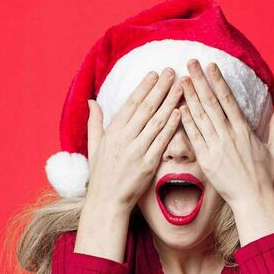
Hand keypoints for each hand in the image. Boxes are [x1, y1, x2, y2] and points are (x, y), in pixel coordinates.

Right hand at [84, 68, 182, 211]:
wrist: (106, 201)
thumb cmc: (101, 174)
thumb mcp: (94, 146)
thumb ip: (95, 122)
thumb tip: (92, 101)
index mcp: (112, 132)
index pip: (130, 104)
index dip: (144, 87)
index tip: (155, 73)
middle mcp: (124, 138)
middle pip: (146, 108)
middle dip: (160, 88)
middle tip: (172, 72)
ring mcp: (136, 151)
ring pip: (156, 121)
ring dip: (170, 102)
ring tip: (181, 87)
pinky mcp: (148, 164)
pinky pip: (162, 141)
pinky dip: (171, 126)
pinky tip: (180, 112)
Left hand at [180, 59, 273, 208]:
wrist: (254, 199)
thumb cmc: (266, 176)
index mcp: (244, 130)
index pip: (228, 100)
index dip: (218, 81)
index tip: (210, 66)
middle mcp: (229, 135)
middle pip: (211, 102)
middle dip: (199, 81)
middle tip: (189, 63)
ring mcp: (216, 147)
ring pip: (199, 116)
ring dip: (189, 96)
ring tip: (180, 80)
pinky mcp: (206, 159)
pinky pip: (193, 136)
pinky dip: (185, 121)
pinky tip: (177, 107)